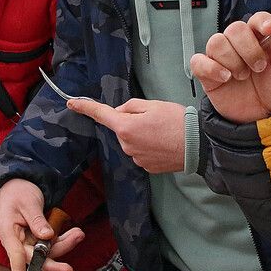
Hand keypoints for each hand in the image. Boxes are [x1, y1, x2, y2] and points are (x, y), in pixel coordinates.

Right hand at [0, 179, 84, 270]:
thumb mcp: (28, 202)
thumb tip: (47, 236)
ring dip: (64, 245)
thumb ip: (37, 219)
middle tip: (68, 269)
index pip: (15, 255)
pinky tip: (74, 233)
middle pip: (35, 258)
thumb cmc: (17, 192)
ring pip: (46, 252)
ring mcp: (27, 240)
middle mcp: (17, 240)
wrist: (16, 185)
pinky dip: (63, 239)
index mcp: (8, 232)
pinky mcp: (36, 238)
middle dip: (53, 262)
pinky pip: (51, 244)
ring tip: (78, 234)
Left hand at [67, 97, 185, 172]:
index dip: (85, 107)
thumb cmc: (177, 121)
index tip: (72, 103)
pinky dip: (149, 146)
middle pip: (121, 129)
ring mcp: (136, 158)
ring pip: (132, 141)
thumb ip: (131, 106)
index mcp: (125, 127)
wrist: (198, 145)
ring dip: (142, 135)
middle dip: (131, 122)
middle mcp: (126, 145)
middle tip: (154, 118)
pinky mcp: (146, 167)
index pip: (101, 114)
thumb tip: (120, 112)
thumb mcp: (153, 104)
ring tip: (163, 132)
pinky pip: (141, 152)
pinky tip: (164, 143)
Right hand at [189, 13, 270, 122]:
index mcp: (260, 39)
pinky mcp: (207, 73)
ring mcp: (221, 58)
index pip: (257, 20)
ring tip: (242, 76)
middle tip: (259, 66)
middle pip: (234, 29)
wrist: (261, 116)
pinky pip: (198, 61)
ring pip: (216, 42)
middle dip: (248, 48)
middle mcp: (239, 45)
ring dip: (232, 60)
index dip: (262, 21)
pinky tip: (225, 78)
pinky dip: (211, 68)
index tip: (270, 29)